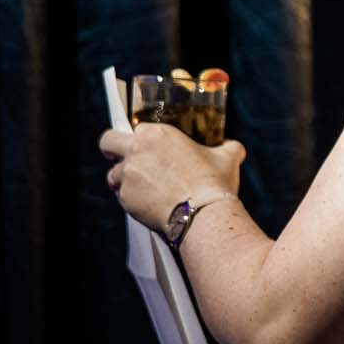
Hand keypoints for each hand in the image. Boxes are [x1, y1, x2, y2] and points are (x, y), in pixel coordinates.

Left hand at [98, 123, 244, 232]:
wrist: (203, 215)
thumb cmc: (213, 183)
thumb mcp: (228, 159)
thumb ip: (229, 148)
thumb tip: (236, 149)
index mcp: (157, 134)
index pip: (136, 128)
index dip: (140, 138)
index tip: (147, 147)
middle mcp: (137, 151)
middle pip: (108, 142)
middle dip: (112, 151)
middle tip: (126, 160)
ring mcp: (128, 175)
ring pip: (113, 175)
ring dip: (123, 180)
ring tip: (143, 189)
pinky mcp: (125, 198)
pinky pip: (121, 197)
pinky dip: (131, 200)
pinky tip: (148, 204)